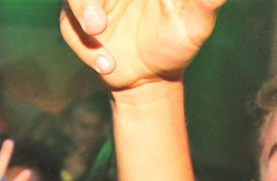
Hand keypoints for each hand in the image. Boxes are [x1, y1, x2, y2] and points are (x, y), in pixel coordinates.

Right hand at [59, 0, 226, 88]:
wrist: (152, 77)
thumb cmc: (178, 41)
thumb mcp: (195, 23)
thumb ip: (205, 2)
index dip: (104, 0)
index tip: (107, 19)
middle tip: (98, 20)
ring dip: (82, 8)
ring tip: (96, 31)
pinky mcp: (78, 21)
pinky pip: (71, 27)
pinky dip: (88, 48)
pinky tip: (109, 65)